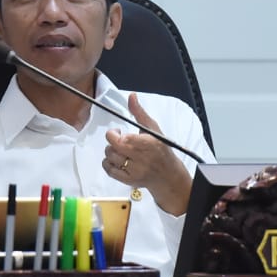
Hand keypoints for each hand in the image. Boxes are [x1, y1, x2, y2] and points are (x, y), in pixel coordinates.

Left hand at [103, 94, 192, 213]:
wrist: (168, 175)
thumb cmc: (161, 149)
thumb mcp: (153, 129)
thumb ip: (139, 113)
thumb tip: (131, 96)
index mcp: (147, 144)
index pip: (121, 140)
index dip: (115, 134)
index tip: (119, 131)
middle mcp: (141, 159)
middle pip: (112, 148)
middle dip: (113, 141)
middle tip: (120, 140)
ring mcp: (134, 171)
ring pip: (109, 158)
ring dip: (111, 151)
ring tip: (121, 150)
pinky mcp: (128, 180)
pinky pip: (109, 170)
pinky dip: (108, 163)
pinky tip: (116, 160)